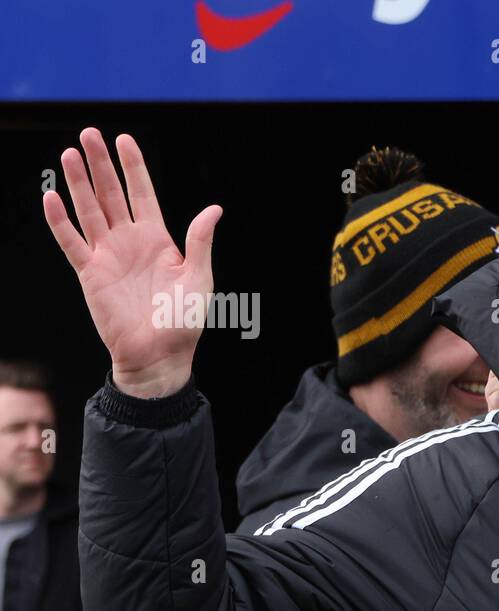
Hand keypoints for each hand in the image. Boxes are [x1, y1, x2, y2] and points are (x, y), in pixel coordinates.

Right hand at [43, 128, 221, 396]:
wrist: (160, 356)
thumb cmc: (184, 322)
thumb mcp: (200, 278)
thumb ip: (200, 242)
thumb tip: (214, 209)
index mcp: (159, 240)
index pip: (143, 194)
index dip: (133, 167)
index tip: (125, 139)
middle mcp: (130, 242)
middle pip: (111, 194)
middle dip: (101, 164)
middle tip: (89, 132)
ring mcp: (108, 256)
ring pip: (89, 211)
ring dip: (79, 183)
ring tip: (70, 153)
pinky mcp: (90, 274)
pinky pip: (71, 242)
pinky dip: (60, 221)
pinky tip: (52, 197)